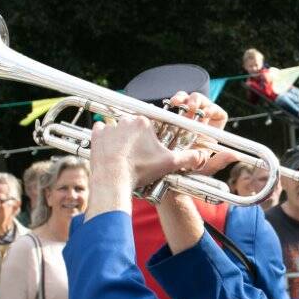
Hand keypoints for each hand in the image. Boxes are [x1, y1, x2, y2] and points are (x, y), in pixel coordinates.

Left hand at [89, 116, 208, 189]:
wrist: (114, 179)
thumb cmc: (140, 170)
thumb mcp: (169, 163)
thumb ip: (187, 158)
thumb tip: (201, 156)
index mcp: (144, 123)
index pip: (150, 125)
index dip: (150, 139)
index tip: (149, 149)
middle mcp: (127, 120)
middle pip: (134, 126)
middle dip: (136, 138)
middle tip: (138, 155)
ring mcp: (110, 126)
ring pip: (118, 128)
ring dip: (120, 138)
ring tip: (124, 155)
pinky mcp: (97, 134)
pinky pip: (101, 130)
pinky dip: (104, 138)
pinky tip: (109, 149)